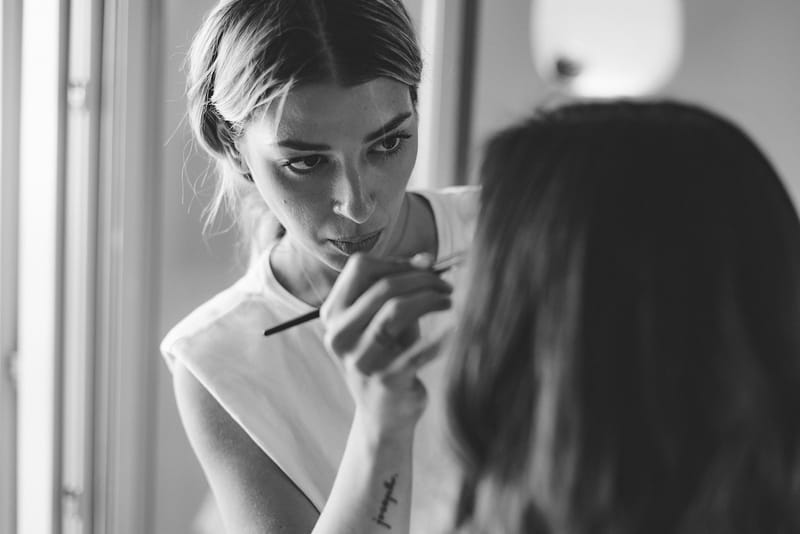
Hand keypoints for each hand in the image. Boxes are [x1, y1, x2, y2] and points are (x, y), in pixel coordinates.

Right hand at [320, 252, 452, 437]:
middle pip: (383, 286)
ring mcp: (360, 358)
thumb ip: (400, 287)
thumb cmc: (387, 355)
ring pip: (397, 309)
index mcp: (333, 313)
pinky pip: (420, 348)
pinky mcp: (385, 380)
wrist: (383, 414)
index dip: (397, 261)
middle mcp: (339, 335)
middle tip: (446, 284)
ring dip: (430, 299)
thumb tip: (427, 259)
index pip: (360, 267)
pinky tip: (456, 328)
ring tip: (449, 301)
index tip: (425, 267)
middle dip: (422, 279)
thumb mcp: (385, 318)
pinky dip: (442, 335)